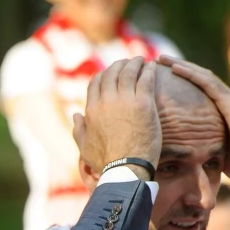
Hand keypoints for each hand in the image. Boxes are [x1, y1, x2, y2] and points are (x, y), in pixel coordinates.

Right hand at [74, 57, 160, 176]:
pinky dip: (149, 70)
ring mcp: (125, 101)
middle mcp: (106, 101)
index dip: (104, 74)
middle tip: (128, 62)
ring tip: (142, 60)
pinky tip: (153, 67)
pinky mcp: (143, 104)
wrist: (125, 169)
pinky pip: (146, 79)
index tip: (111, 72)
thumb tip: (76, 114)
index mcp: (91, 109)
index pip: (96, 82)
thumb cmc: (105, 162)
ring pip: (129, 72)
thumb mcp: (84, 146)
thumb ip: (78, 129)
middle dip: (120, 64)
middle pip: (112, 73)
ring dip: (135, 63)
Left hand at [160, 57, 229, 193]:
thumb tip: (185, 154)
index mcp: (223, 110)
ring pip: (203, 75)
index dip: (183, 79)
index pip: (200, 88)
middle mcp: (227, 101)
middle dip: (179, 67)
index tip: (162, 75)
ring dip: (181, 65)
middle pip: (200, 77)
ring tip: (162, 58)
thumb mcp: (216, 151)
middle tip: (158, 60)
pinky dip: (191, 74)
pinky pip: (209, 83)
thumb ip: (204, 145)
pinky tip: (176, 68)